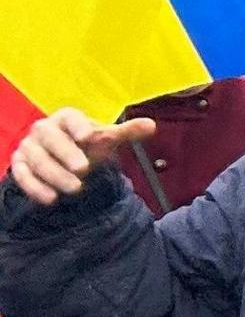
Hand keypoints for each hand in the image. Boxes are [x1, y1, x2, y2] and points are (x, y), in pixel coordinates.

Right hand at [7, 110, 156, 206]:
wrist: (62, 157)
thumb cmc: (85, 145)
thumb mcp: (106, 139)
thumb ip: (126, 132)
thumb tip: (152, 125)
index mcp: (66, 119)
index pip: (70, 117)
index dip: (79, 125)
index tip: (90, 136)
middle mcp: (44, 130)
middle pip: (51, 138)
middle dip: (66, 153)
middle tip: (84, 169)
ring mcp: (30, 147)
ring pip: (36, 158)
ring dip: (54, 174)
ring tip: (75, 189)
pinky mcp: (20, 165)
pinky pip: (21, 175)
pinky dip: (34, 187)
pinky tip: (50, 199)